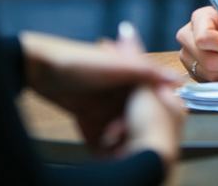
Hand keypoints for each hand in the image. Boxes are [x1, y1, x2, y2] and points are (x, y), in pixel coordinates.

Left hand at [20, 24, 181, 155]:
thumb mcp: (121, 65)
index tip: (155, 132)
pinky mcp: (84, 114)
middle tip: (131, 146)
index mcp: (130, 73)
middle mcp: (118, 88)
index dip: (152, 115)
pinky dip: (98, 145)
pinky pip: (95, 134)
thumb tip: (177, 81)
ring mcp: (100, 102)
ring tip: (116, 154)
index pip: (150, 96)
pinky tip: (101, 155)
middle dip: (132, 133)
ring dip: (116, 142)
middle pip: (133, 116)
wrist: (40, 68)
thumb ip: (149, 72)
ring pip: (115, 128)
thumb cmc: (82, 61)